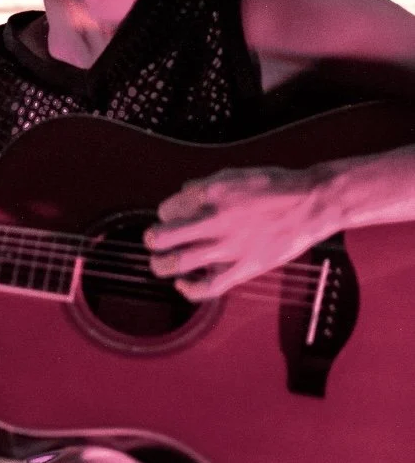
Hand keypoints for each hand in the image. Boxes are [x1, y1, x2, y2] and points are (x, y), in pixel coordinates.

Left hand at [143, 164, 338, 300]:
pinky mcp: (244, 267)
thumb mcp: (234, 173)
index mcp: (210, 193)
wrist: (310, 203)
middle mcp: (214, 219)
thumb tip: (183, 194)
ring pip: (179, 262)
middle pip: (163, 235)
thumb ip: (205, 185)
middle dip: (152, 239)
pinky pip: (209, 286)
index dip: (166, 213)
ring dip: (161, 264)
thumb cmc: (275, 186)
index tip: (170, 217)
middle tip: (152, 240)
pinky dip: (189, 289)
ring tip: (159, 264)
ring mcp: (228, 245)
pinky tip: (183, 285)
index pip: (168, 207)